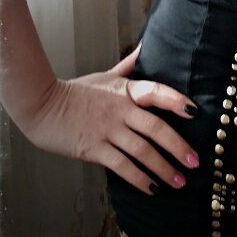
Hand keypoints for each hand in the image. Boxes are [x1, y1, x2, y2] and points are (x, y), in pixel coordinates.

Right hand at [23, 46, 200, 194]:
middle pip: (155, 127)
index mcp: (125, 90)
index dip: (176, 101)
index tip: (195, 113)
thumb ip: (128, 66)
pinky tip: (153, 189)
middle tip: (195, 162)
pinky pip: (122, 166)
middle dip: (178, 146)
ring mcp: (107, 130)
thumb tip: (144, 47)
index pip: (157, 91)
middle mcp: (120, 110)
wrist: (41, 105)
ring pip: (142, 151)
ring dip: (163, 168)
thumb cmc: (76, 92)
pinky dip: (139, 179)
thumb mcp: (104, 76)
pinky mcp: (94, 149)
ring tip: (179, 182)